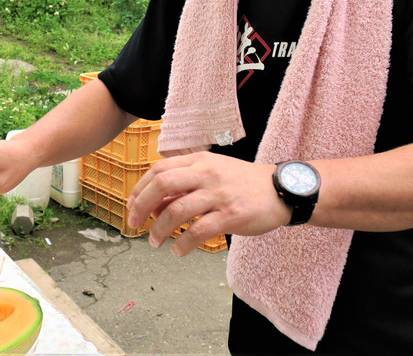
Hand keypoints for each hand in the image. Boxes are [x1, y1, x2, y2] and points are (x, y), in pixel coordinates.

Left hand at [126, 152, 290, 256]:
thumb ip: (184, 186)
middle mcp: (207, 174)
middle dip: (141, 206)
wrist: (281, 190)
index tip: (131, 206)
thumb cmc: (242, 184)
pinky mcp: (231, 215)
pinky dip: (183, 244)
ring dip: (159, 230)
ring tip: (155, 242)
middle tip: (134, 224)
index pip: (159, 170)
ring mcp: (219, 194)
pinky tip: (178, 251)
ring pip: (177, 211)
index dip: (140, 189)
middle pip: (162, 185)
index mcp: (200, 161)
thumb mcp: (212, 174)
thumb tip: (153, 207)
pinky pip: (199, 231)